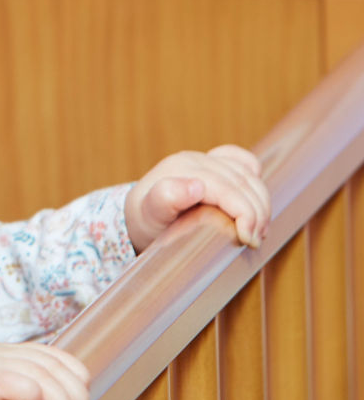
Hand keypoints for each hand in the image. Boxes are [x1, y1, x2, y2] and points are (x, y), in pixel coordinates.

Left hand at [124, 145, 269, 252]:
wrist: (138, 215)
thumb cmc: (145, 221)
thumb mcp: (149, 215)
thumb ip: (167, 198)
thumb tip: (197, 186)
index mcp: (179, 169)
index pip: (225, 187)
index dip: (244, 212)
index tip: (248, 239)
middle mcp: (193, 159)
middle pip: (241, 181)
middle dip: (256, 212)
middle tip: (256, 241)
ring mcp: (205, 158)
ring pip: (247, 174)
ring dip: (261, 202)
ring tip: (260, 231)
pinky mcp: (213, 162)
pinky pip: (243, 162)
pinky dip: (255, 179)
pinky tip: (257, 201)